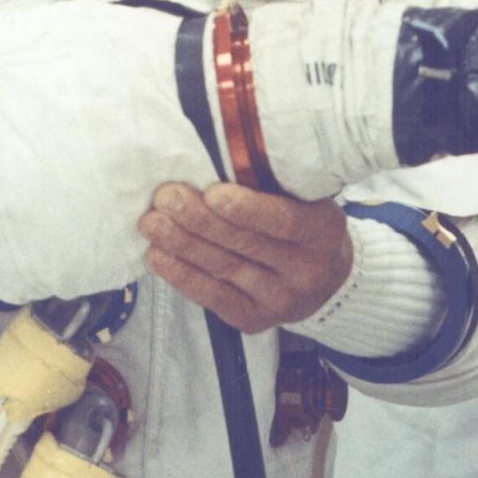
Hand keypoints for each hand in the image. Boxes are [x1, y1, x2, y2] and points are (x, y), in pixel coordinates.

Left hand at [138, 181, 352, 332]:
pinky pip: (213, 296)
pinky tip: (158, 255)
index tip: (212, 191)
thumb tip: (213, 158)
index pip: (285, 220)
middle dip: (199, 219)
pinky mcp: (254, 319)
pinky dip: (181, 275)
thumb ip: (270, 185)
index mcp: (323, 231)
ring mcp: (280, 299)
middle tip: (166, 197)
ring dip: (181, 244)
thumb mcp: (305, 199)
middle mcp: (306, 269)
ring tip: (152, 222)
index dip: (247, 208)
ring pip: (223, 268)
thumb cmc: (304, 224)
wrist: (325, 280)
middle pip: (245, 243)